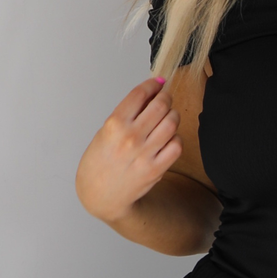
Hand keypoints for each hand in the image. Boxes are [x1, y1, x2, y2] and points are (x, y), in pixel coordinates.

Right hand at [76, 78, 181, 224]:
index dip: (153, 84)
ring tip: (167, 118)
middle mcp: (130, 137)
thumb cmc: (100, 161)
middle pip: (160, 105)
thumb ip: (128, 114)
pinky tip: (168, 138)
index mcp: (114, 124)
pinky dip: (176, 138)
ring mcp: (145, 154)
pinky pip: (177, 145)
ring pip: (172, 122)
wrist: (100, 194)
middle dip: (166, 97)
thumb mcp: (105, 131)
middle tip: (165, 99)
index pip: (140, 94)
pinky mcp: (156, 169)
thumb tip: (150, 94)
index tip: (158, 83)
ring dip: (173, 115)